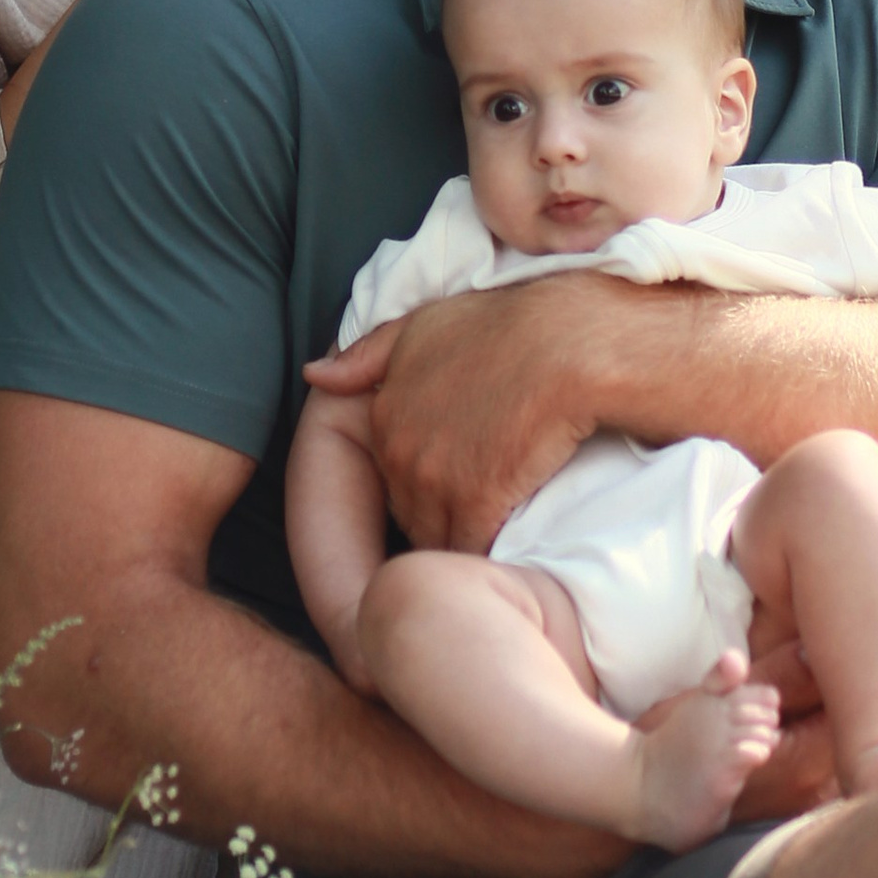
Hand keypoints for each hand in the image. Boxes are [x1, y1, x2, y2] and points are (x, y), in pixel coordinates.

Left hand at [304, 276, 618, 554]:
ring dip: (458, 538)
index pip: (390, 476)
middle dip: (436, 514)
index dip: (423, 483)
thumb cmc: (501, 326)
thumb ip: (367, 355)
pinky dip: (486, 551)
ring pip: (437, 535)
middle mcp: (401, 453)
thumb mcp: (422, 326)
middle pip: (410, 510)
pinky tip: (507, 547)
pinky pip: (471, 547)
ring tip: (488, 532)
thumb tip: (315, 374)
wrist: (563, 345)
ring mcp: (437, 482)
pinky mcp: (477, 503)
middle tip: (471, 511)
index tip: (453, 481)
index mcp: (384, 416)